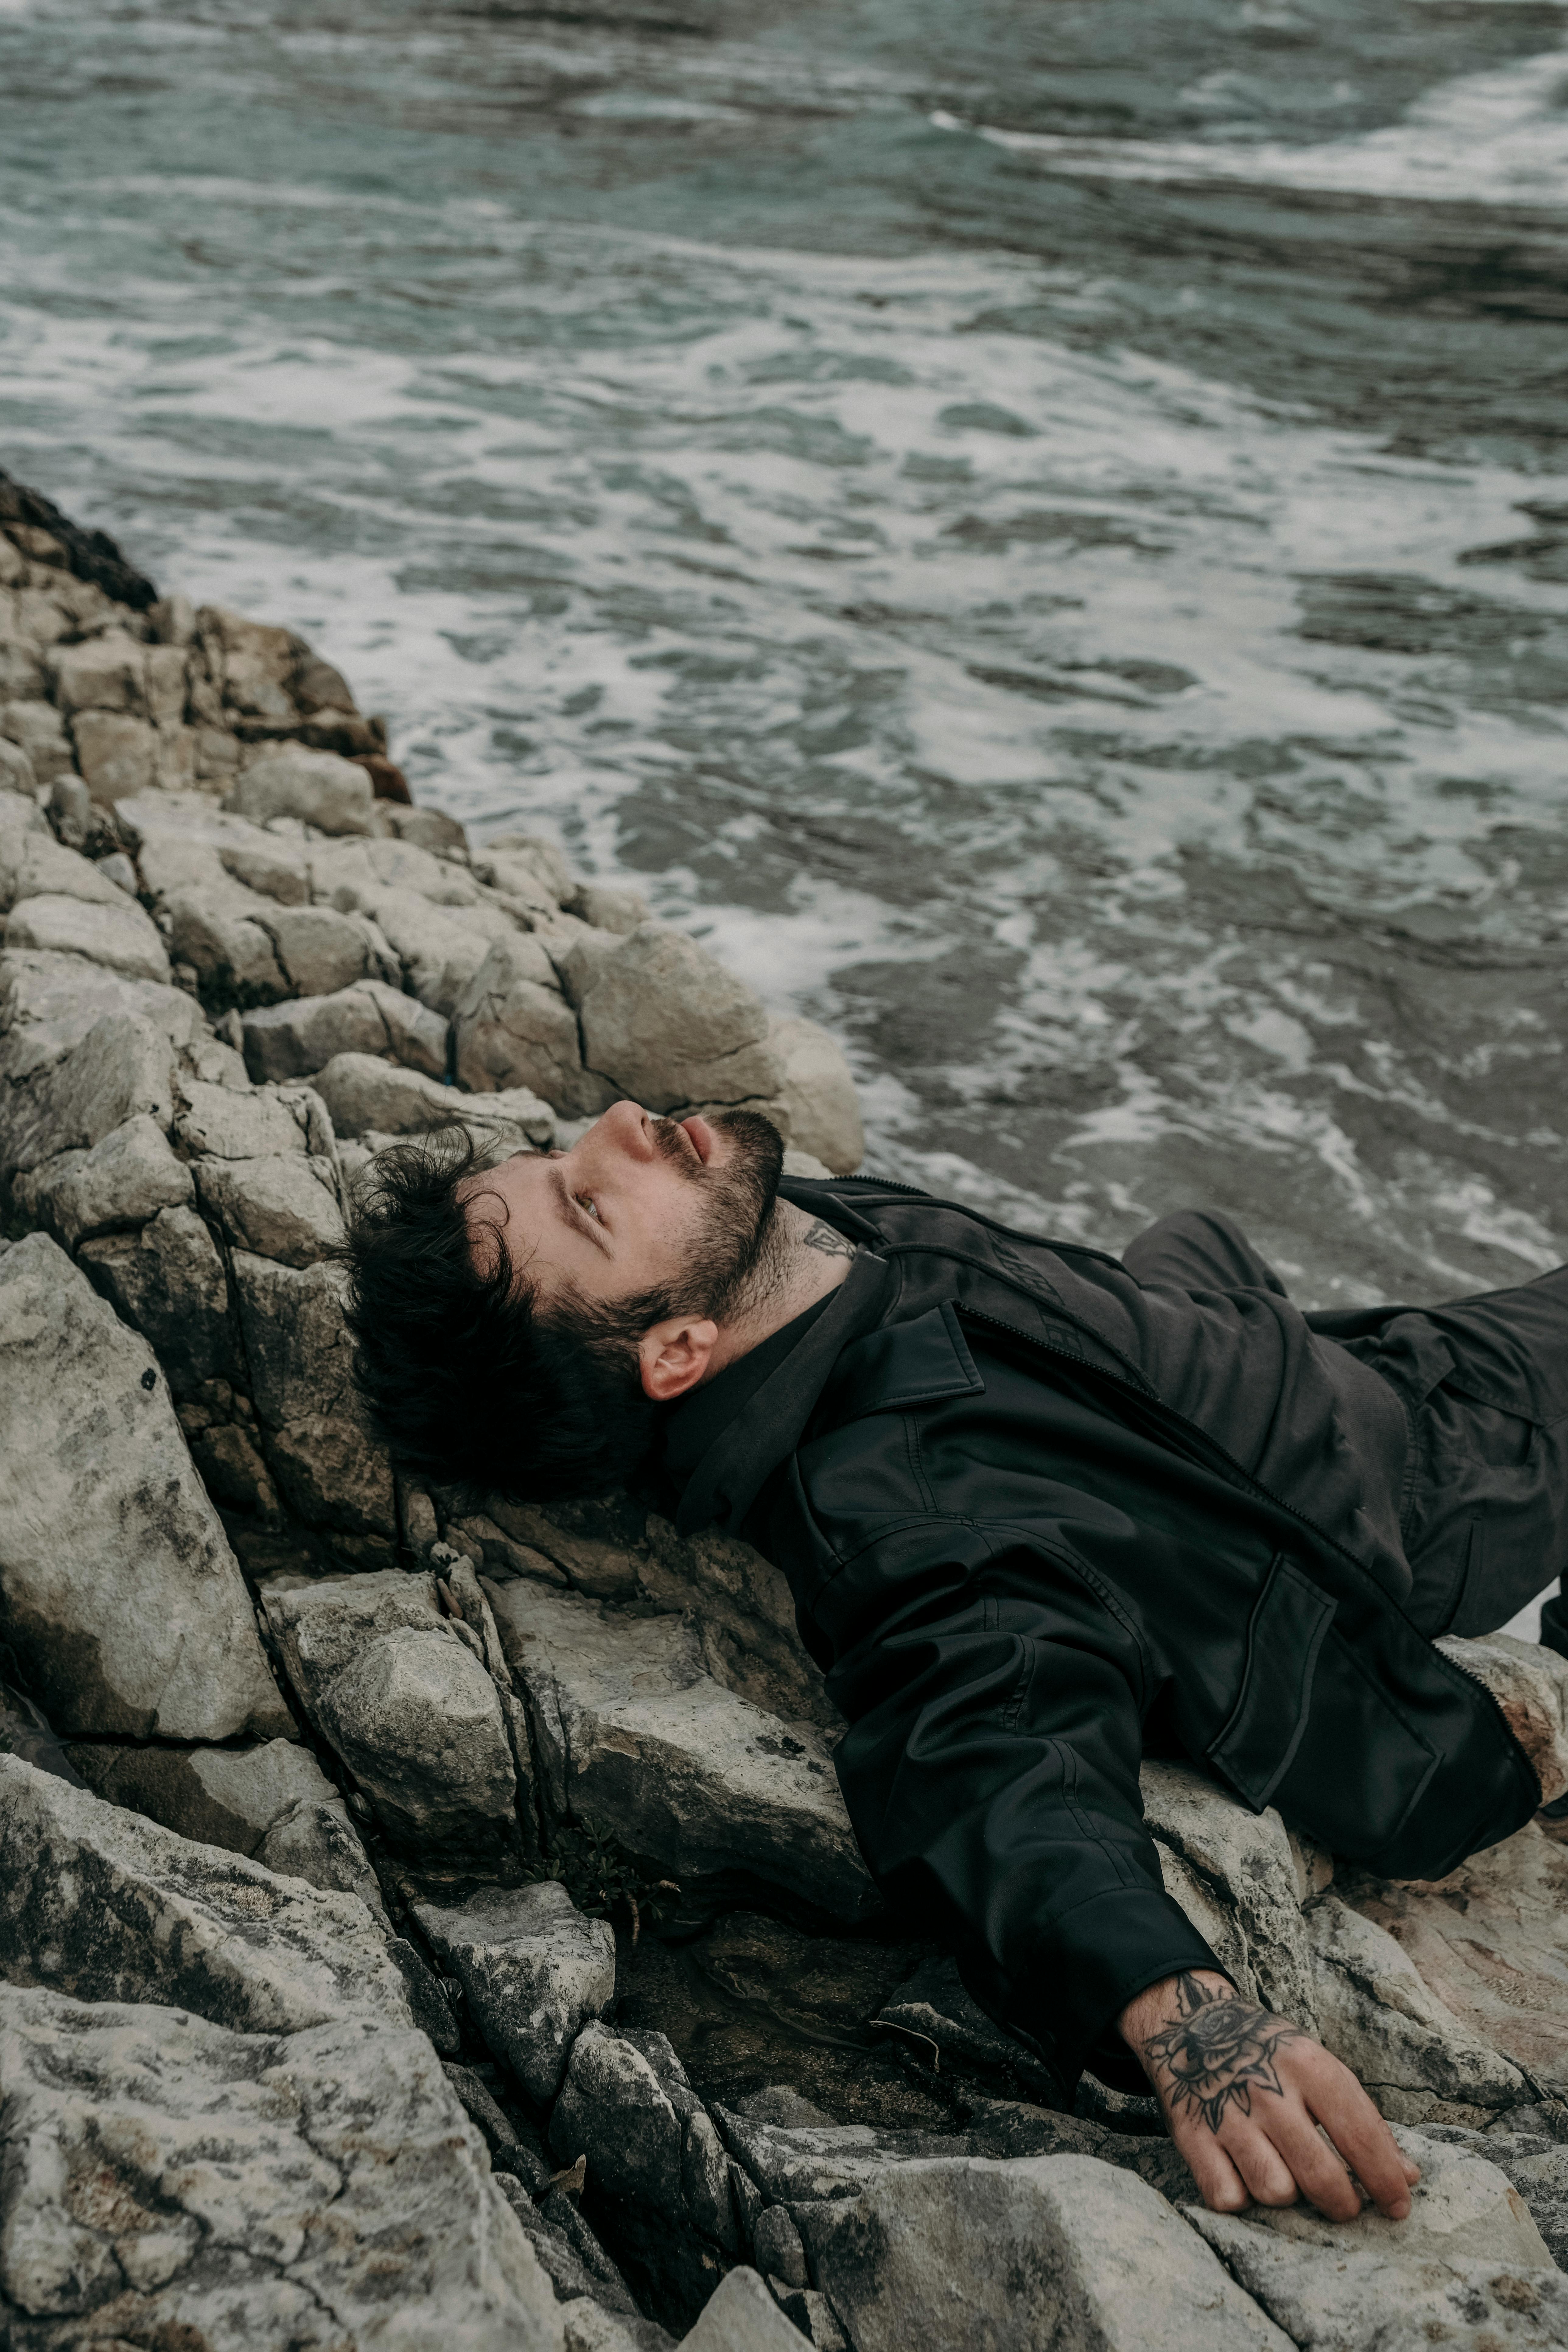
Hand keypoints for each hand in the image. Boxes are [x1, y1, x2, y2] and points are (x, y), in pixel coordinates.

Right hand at [1119, 1968, 1419, 2220]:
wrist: (1191, 2023)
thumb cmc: (1269, 2053)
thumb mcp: (1317, 2065)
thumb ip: (1361, 2120)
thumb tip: (1408, 2177)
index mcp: (1307, 2065)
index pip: (1361, 2134)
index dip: (1386, 2180)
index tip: (1398, 2208)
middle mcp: (1268, 2089)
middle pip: (1321, 2176)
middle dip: (1343, 2204)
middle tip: (1345, 2205)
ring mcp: (1227, 2114)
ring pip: (1276, 2193)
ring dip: (1287, 2194)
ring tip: (1284, 2172)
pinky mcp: (1192, 2136)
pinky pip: (1229, 2199)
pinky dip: (1240, 2196)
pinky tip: (1242, 2172)